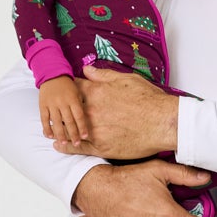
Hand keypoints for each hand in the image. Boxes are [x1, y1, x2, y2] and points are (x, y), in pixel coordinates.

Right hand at [39, 76, 88, 144]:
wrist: (52, 74)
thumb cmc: (68, 86)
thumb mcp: (78, 92)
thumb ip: (81, 105)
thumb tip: (88, 120)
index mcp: (73, 99)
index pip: (79, 116)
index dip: (82, 127)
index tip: (85, 136)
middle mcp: (62, 102)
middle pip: (68, 121)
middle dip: (73, 133)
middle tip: (76, 143)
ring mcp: (52, 104)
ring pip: (56, 121)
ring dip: (60, 133)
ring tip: (63, 143)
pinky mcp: (42, 105)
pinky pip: (44, 118)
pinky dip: (46, 127)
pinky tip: (49, 136)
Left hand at [54, 65, 179, 158]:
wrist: (164, 123)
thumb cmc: (149, 100)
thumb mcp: (126, 79)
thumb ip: (103, 75)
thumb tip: (86, 69)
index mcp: (96, 91)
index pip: (72, 88)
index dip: (67, 90)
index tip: (64, 92)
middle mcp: (91, 110)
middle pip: (66, 109)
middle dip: (59, 110)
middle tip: (54, 112)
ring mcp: (94, 129)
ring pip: (68, 129)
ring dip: (58, 129)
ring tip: (52, 130)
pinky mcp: (101, 147)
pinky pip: (77, 147)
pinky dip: (66, 146)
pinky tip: (59, 146)